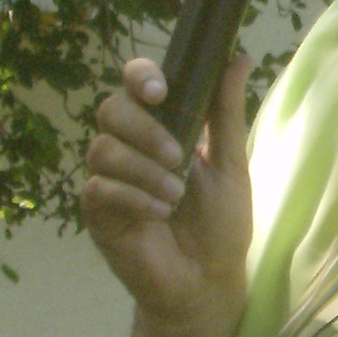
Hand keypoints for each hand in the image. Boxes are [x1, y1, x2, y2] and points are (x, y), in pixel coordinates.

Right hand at [82, 54, 253, 336]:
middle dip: (145, 130)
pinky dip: (132, 197)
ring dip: (143, 170)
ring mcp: (110, 177)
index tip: (160, 91)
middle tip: (177, 157)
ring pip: (103, 148)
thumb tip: (239, 56)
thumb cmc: (221, 223)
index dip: (140, 77)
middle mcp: (130, 145)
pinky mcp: (97, 211)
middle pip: (111, 109)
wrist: (208, 280)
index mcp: (161, 126)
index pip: (136, 83)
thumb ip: (226, 112)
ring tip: (175, 197)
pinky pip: (99, 187)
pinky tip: (157, 214)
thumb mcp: (230, 164)